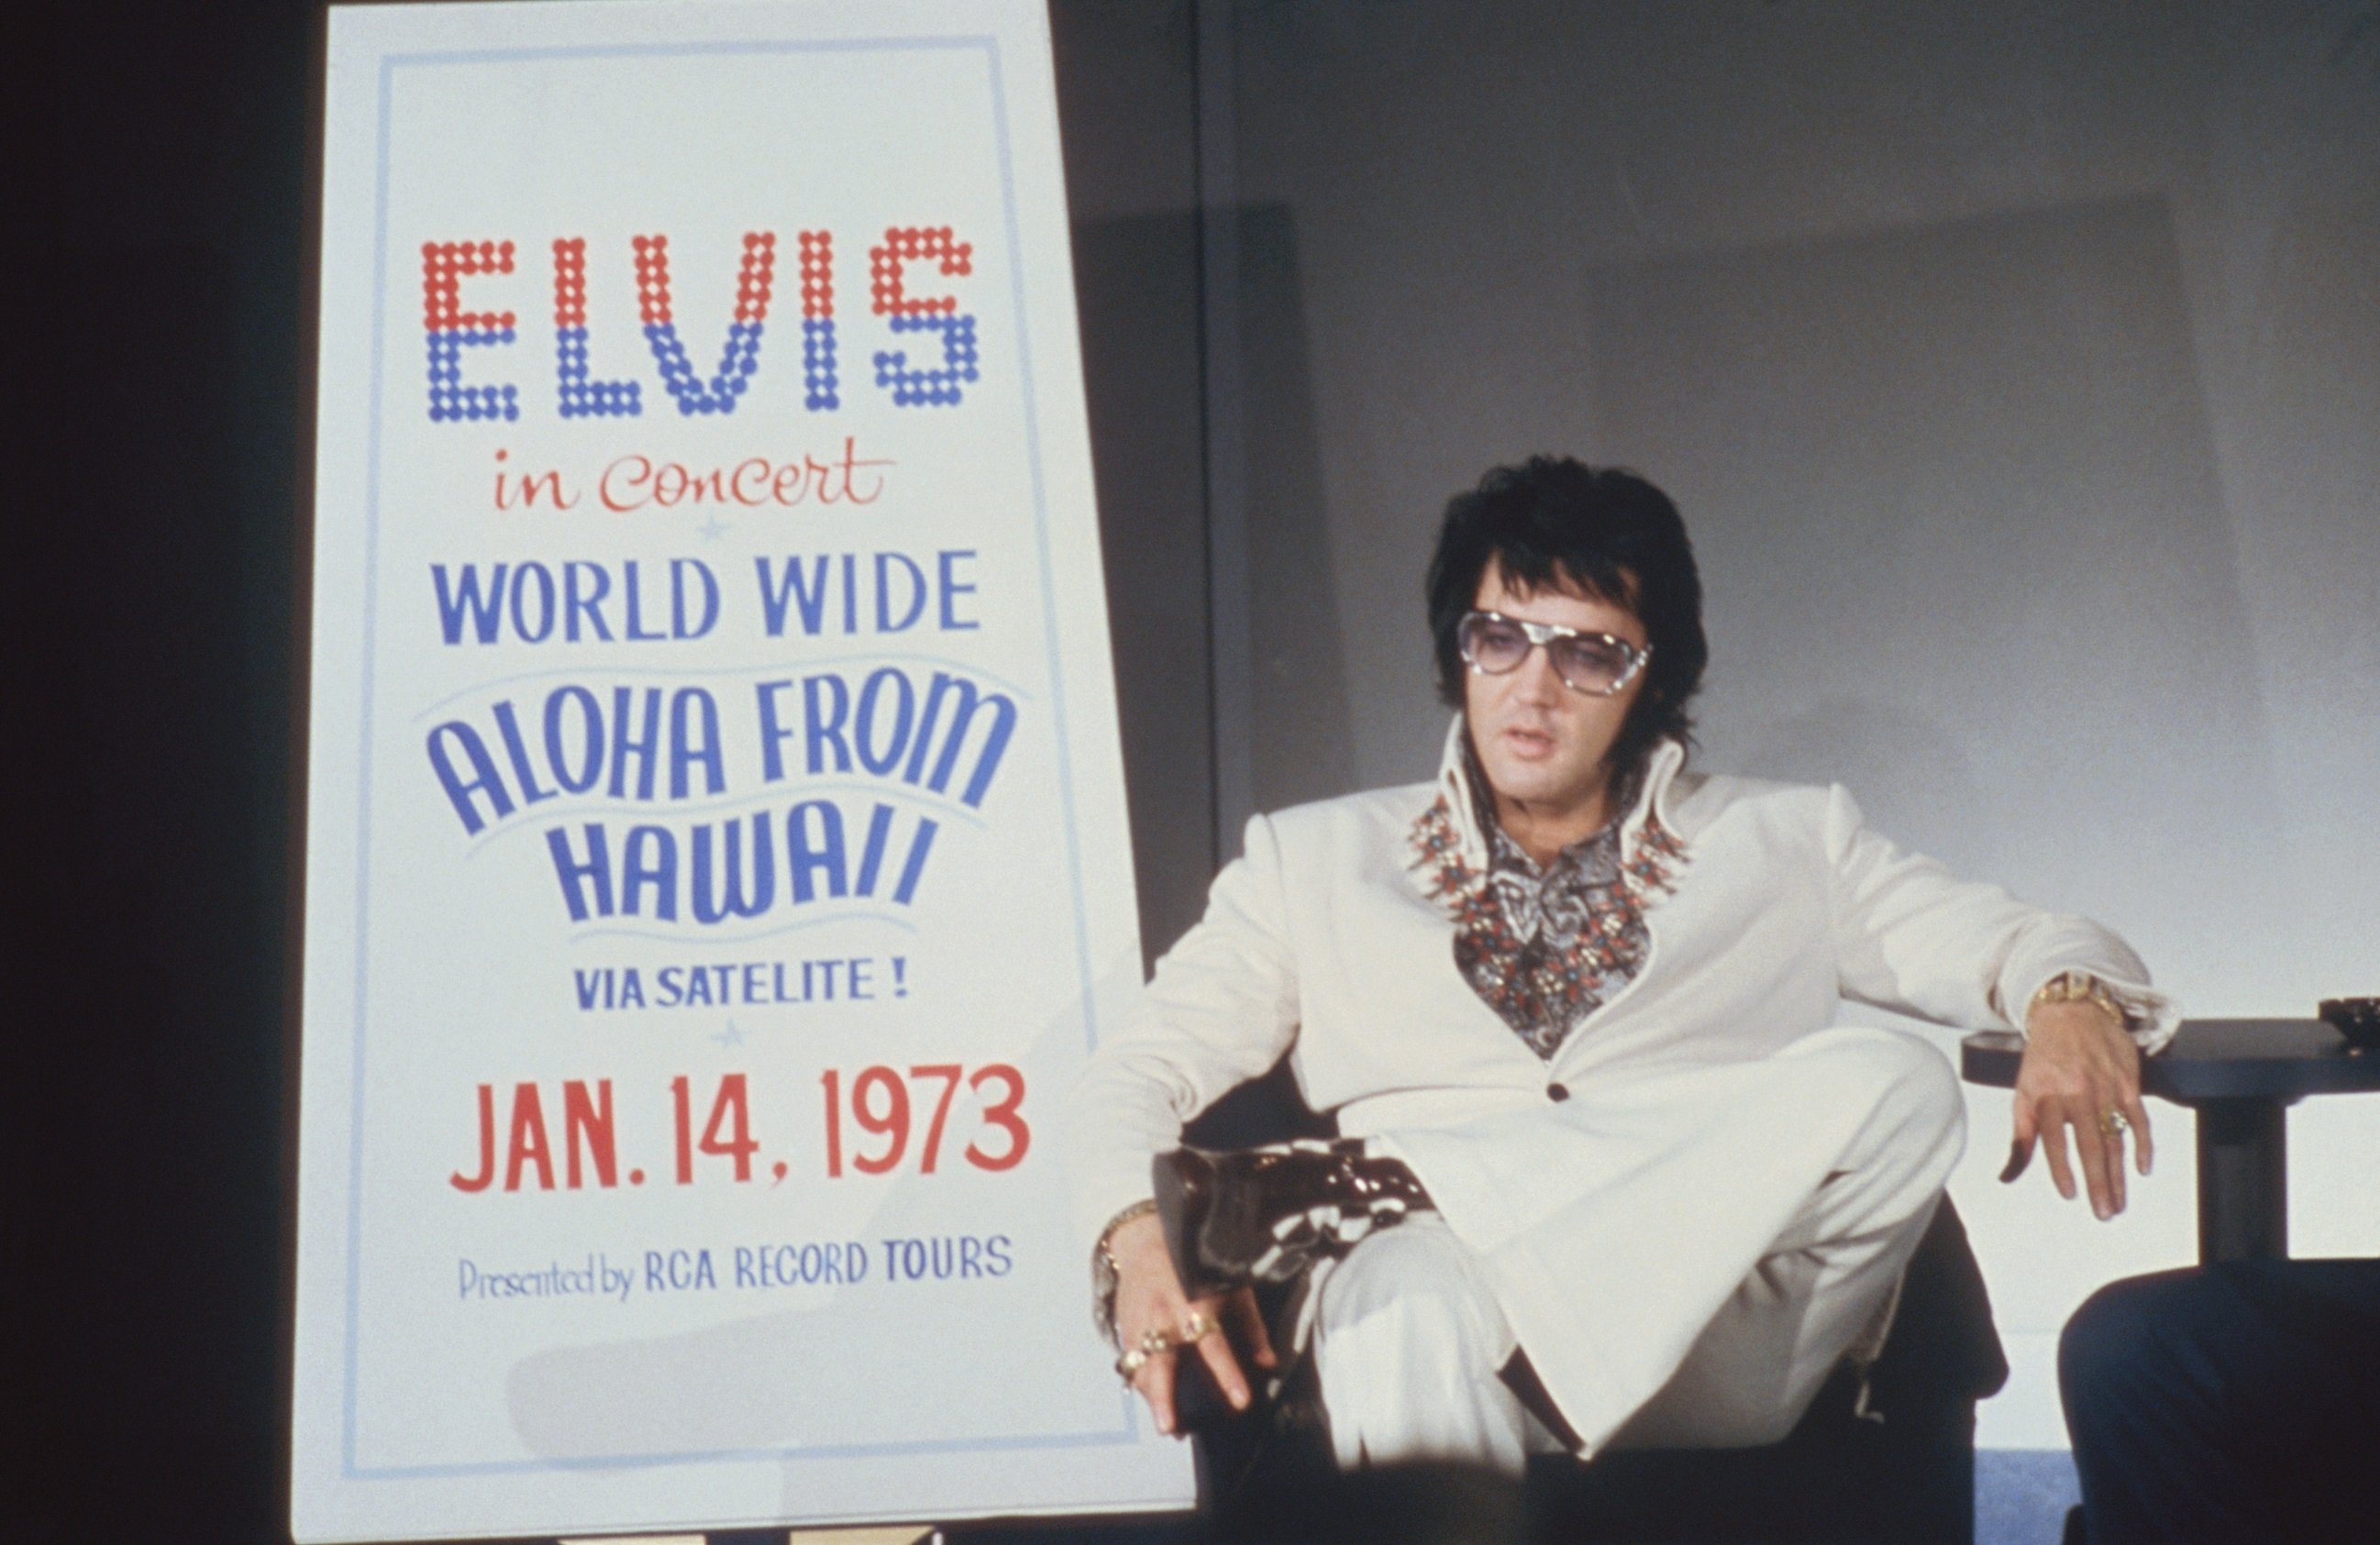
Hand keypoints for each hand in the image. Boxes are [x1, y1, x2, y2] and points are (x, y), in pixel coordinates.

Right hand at [1106, 1212, 1275, 1435]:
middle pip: (1161, 1361)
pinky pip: (1131, 1363)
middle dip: (1164, 1396)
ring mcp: (1140, 1323)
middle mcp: (1164, 1316)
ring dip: (1153, 1398)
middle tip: (1170, 1428)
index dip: (1227, 1373)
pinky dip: (1143, 1385)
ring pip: (1141, 1368)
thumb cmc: (1194, 1265)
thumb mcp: (1231, 1286)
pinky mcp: (1125, 1329)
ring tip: (1168, 1427)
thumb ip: (1251, 1325)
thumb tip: (1269, 1363)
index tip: (1241, 1402)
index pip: (1212, 1344)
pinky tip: (1156, 1403)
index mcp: (1194, 1302)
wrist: (1145, 1240)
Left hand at [2003, 1000, 2151, 1217]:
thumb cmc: (2043, 1057)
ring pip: (2114, 1137)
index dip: (2061, 1168)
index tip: (2070, 1195)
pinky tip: (2142, 1168)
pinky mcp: (2128, 1082)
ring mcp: (2105, 1087)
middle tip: (2104, 1212)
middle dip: (2097, 1181)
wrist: (2071, 1010)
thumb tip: (2007, 1174)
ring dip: (2119, 1173)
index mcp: (2046, 1095)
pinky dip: (2142, 1143)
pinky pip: (2138, 1118)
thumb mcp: (2023, 1090)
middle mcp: (2076, 1093)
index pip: (2053, 1139)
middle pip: (2089, 1144)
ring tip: (2118, 1201)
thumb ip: (2021, 1134)